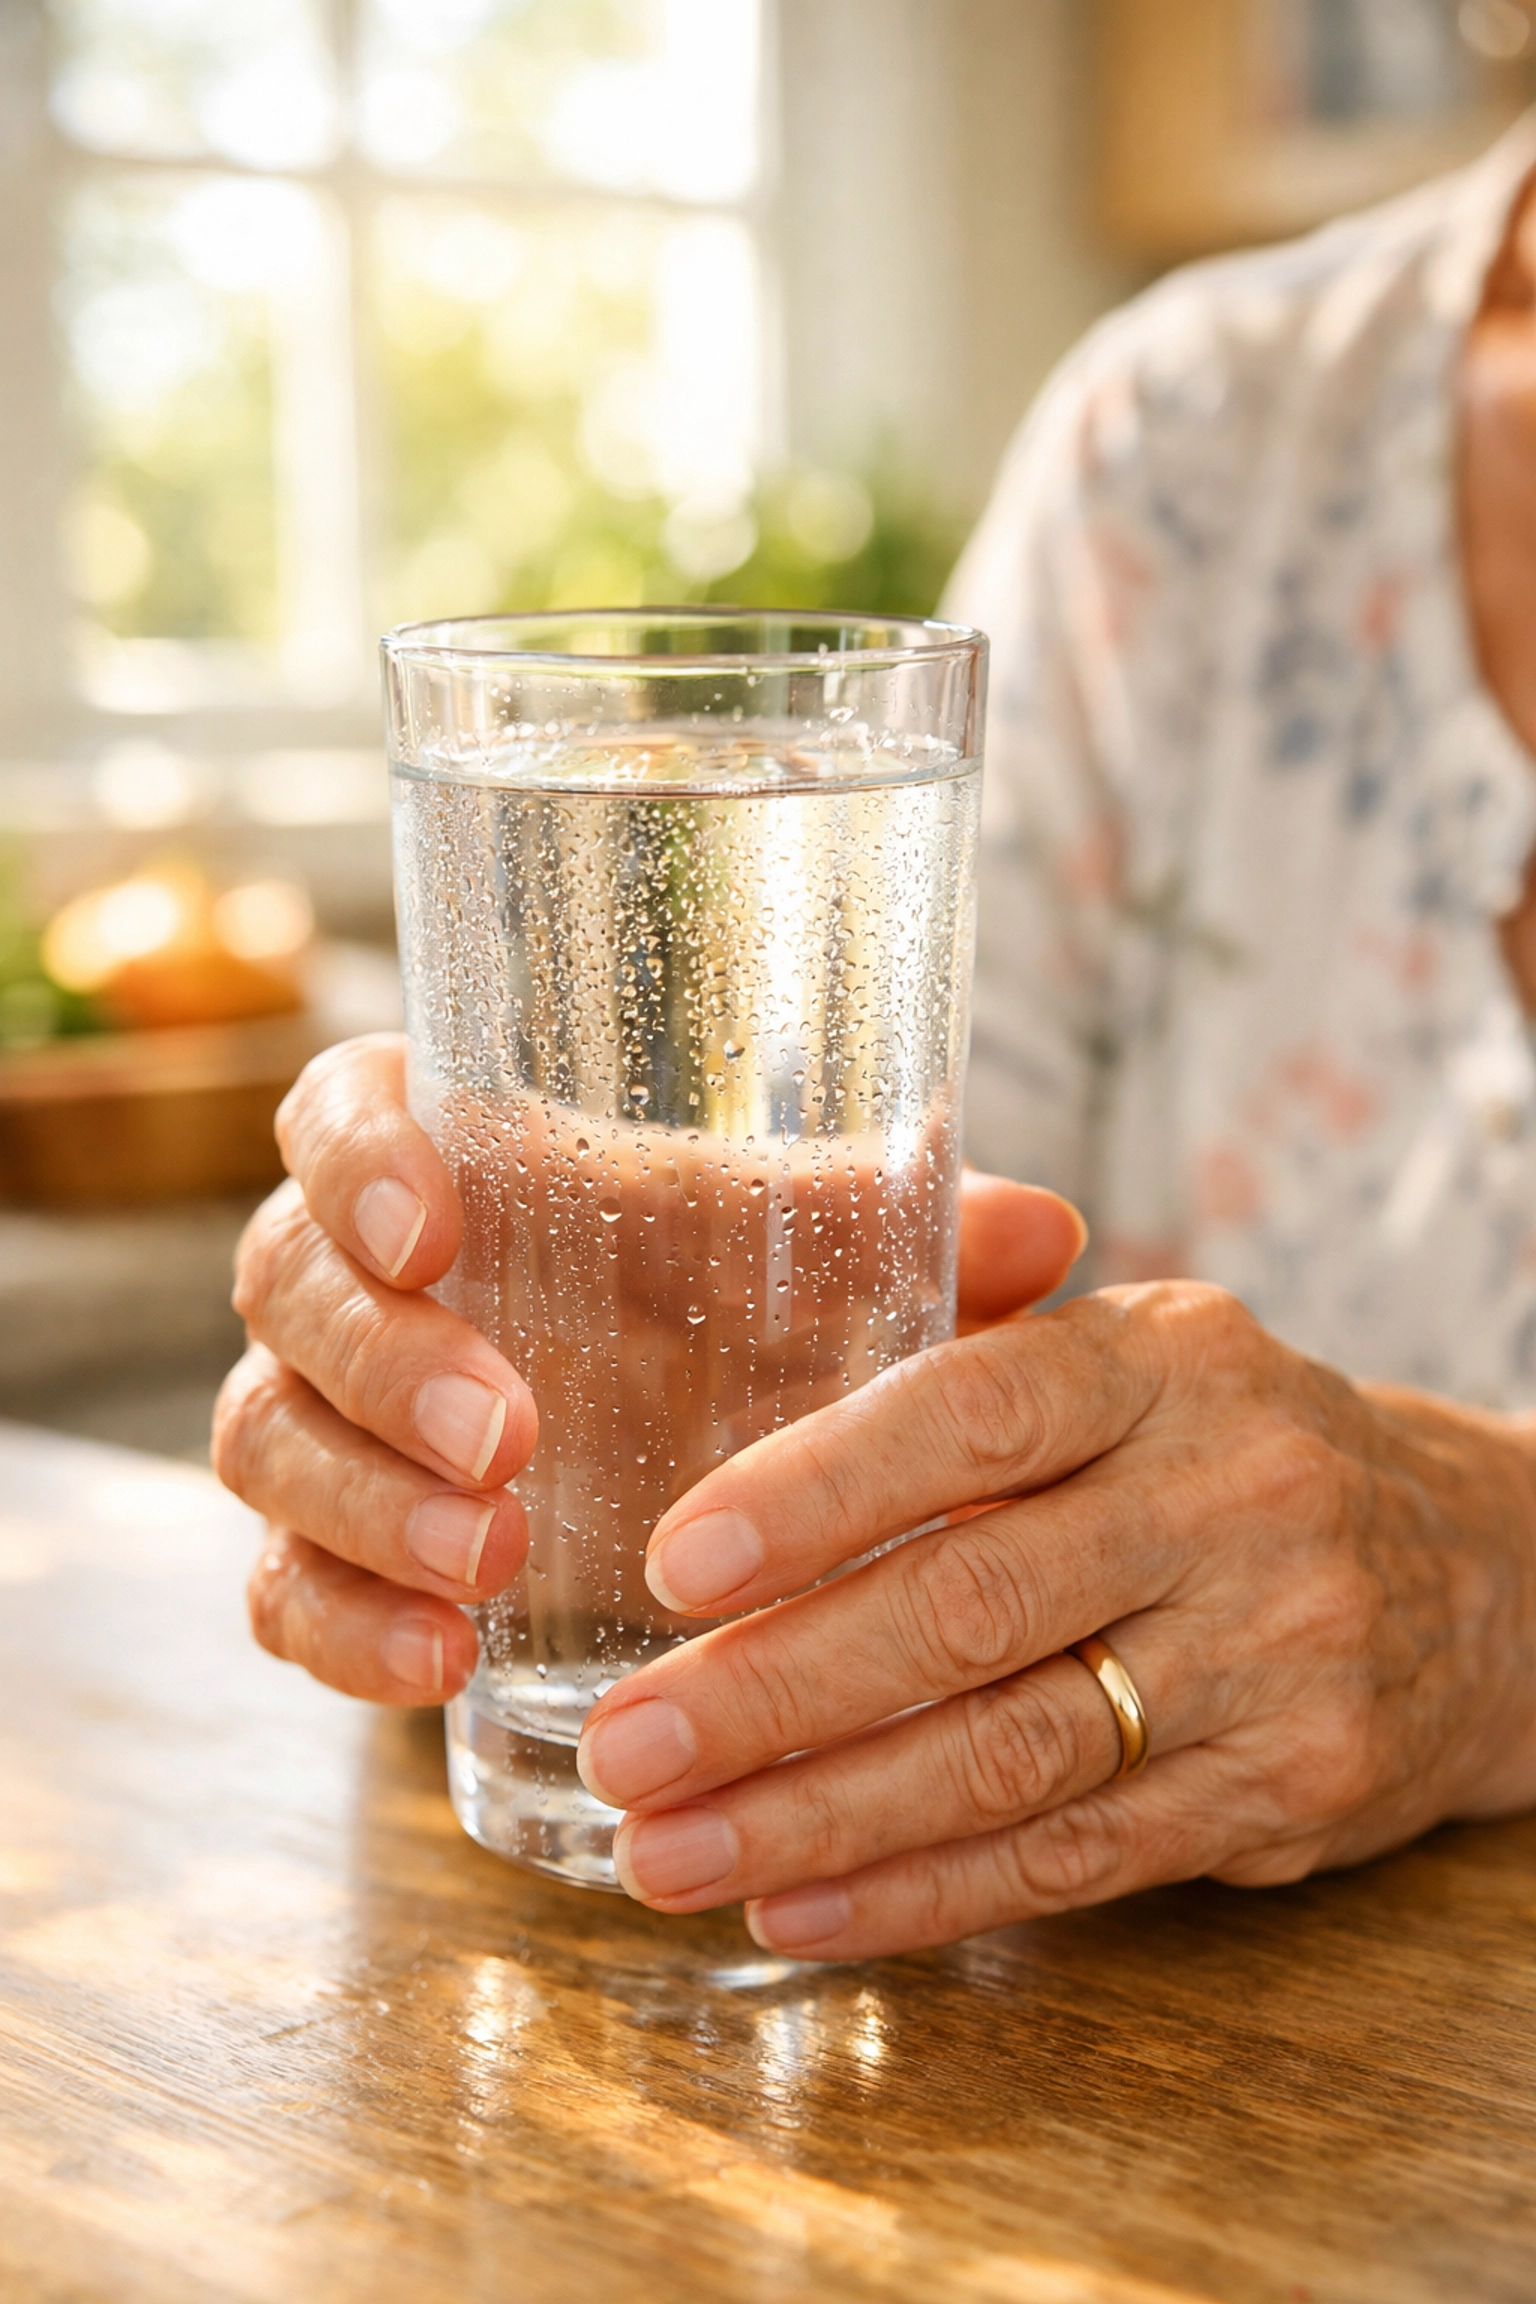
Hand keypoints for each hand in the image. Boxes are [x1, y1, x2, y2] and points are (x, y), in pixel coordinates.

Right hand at [213, 1033, 1086, 1705]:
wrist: (664, 1450)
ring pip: (270, 1444)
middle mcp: (363, 1285)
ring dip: (364, 1504)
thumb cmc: (721, 1310)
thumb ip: (895, 1238)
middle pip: (295, 1290)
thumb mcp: (794, 1265)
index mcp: (451, 1163)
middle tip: (510, 1435)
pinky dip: (343, 1631)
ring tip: (486, 1566)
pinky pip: (281, 1591)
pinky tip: (435, 1667)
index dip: (361, 1162)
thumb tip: (1051, 1231)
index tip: (437, 1225)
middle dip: (384, 1363)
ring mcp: (329, 1426)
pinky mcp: (329, 1557)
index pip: (344, 1118)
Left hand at [574, 1285, 1535, 1958]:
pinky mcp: (1286, 1792)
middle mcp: (1230, 1500)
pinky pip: (1073, 1859)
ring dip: (817, 1818)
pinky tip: (794, 1906)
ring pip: (1010, 1756)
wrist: (1475, 1573)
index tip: (673, 1564)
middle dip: (776, 1690)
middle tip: (629, 1746)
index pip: (975, 1414)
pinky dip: (918, 1893)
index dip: (816, 1492)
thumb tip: (752, 1318)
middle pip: (972, 1606)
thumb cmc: (1231, 1450)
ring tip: (669, 1852)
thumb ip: (976, 1337)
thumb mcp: (1138, 1354)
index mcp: (1166, 1360)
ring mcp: (1272, 1656)